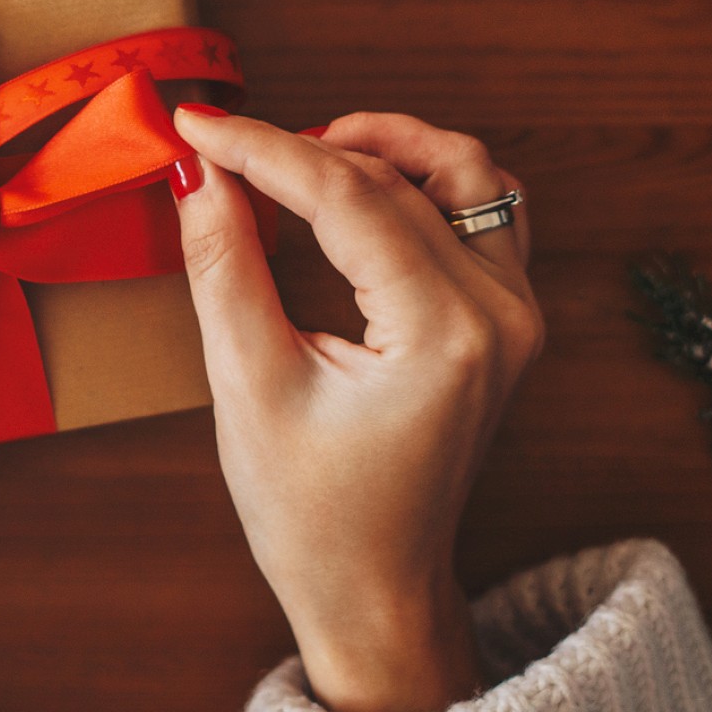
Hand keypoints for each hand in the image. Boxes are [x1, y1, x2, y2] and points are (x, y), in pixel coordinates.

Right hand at [171, 110, 542, 711]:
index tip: (195, 124)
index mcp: (443, 335)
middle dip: (298, 149)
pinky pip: (483, 208)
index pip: (349, 196)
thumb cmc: (311, 511)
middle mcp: (500, 314)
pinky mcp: (506, 317)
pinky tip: (361, 182)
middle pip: (396, 179)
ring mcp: (515, 313)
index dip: (262, 149)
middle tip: (218, 147)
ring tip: (298, 151)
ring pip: (460, 173)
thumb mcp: (248, 385)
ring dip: (380, 147)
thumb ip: (224, 265)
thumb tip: (201, 174)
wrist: (375, 587)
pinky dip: (421, 179)